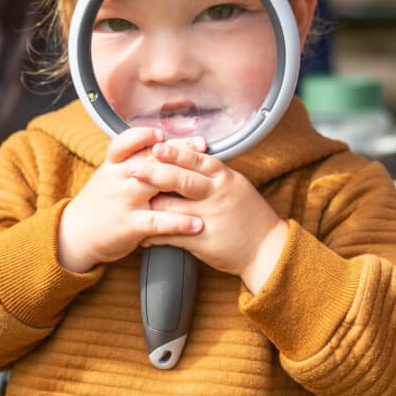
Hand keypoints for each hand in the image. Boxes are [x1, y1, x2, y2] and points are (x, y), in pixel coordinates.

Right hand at [57, 127, 199, 271]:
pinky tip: (198, 223)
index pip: (128, 141)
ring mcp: (123, 201)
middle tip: (202, 147)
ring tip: (209, 182)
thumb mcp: (111, 174)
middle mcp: (118, 178)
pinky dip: (179, 222)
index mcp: (114, 164)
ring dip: (184, 182)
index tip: (165, 133)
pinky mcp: (128, 226)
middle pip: (150, 159)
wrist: (75, 234)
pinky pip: (158, 222)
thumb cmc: (101, 201)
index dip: (146, 135)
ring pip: (155, 185)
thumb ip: (134, 159)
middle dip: (178, 152)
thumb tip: (166, 142)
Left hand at [141, 141, 288, 292]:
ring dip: (147, 202)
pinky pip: (171, 234)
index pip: (197, 160)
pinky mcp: (201, 240)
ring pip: (172, 206)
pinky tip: (140, 231)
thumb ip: (214, 174)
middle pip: (181, 179)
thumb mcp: (237, 187)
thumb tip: (191, 157)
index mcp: (226, 179)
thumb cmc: (251, 216)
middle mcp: (217, 195)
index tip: (156, 146)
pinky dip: (153, 232)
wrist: (266, 249)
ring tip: (129, 195)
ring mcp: (209, 218)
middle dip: (154, 172)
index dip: (175, 152)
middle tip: (132, 167)